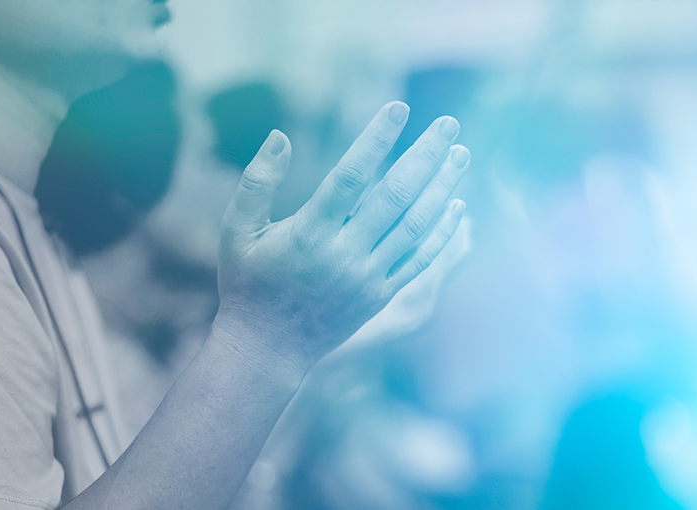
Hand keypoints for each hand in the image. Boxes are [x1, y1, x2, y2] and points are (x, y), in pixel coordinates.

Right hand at [213, 101, 469, 376]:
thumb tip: (280, 135)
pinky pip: (420, 260)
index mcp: (308, 234)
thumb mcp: (236, 231)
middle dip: (425, 156)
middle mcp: (344, 255)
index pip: (351, 176)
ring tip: (461, 153)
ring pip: (416, 225)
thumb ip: (257, 182)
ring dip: (443, 187)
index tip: (398, 107)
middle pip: (396, 196)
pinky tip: (457, 206)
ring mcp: (368, 278)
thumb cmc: (247, 283)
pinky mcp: (382, 295)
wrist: (268, 349)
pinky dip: (441, 232)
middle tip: (449, 123)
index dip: (376, 139)